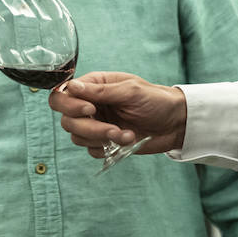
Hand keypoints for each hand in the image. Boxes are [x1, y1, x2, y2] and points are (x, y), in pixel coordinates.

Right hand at [49, 72, 186, 155]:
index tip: (91, 110)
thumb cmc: (155, 100)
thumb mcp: (130, 91)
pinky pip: (90, 150)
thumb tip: (72, 86)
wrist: (175, 123)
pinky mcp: (104, 142)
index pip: (62, 95)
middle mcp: (90, 104)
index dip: (70, 105)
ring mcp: (96, 124)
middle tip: (114, 130)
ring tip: (126, 135)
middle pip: (67, 120)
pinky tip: (126, 141)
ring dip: (102, 139)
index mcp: (94, 85)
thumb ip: (100, 91)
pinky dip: (106, 149)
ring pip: (77, 137)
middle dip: (90, 128)